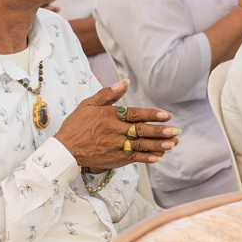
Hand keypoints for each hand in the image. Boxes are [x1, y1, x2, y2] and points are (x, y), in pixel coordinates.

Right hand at [56, 83, 176, 171]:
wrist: (64, 149)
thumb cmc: (76, 125)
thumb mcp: (89, 104)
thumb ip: (108, 93)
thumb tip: (125, 82)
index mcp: (110, 116)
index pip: (135, 114)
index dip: (152, 115)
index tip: (167, 115)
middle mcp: (115, 132)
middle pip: (141, 131)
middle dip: (160, 132)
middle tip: (176, 131)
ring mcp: (116, 147)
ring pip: (140, 146)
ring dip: (158, 145)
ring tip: (173, 144)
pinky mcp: (114, 159)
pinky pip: (134, 159)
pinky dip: (146, 159)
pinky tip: (159, 158)